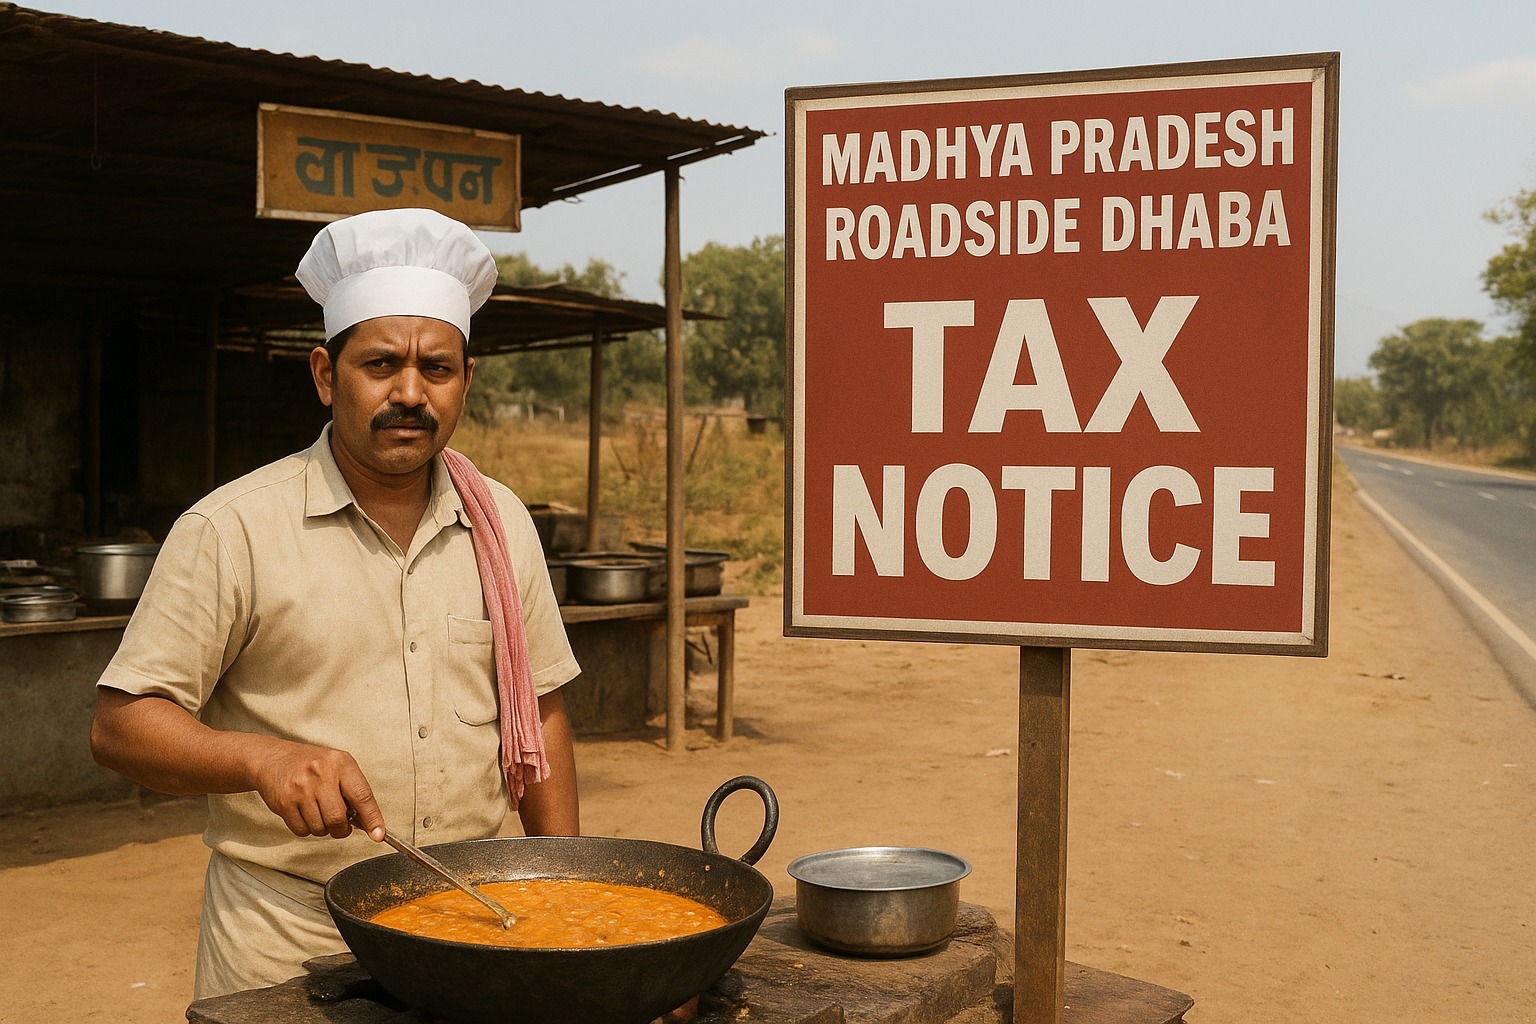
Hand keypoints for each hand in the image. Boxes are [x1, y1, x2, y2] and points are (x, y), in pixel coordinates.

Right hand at [252, 740, 385, 841]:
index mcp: (341, 763)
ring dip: (322, 828)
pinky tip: (304, 812)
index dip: (372, 818)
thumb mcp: (338, 766)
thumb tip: (370, 822)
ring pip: (320, 828)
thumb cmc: (311, 765)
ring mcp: (301, 788)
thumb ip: (354, 791)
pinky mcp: (284, 802)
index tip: (378, 834)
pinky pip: (302, 831)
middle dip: (341, 828)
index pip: (362, 796)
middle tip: (339, 823)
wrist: (273, 759)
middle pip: (338, 818)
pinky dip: (306, 829)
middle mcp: (321, 774)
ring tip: (318, 811)